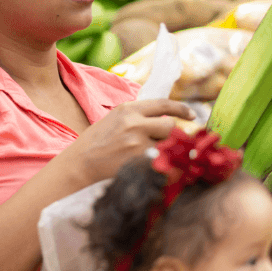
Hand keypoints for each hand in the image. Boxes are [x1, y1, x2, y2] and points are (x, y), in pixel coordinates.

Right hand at [73, 99, 195, 182]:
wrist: (79, 163)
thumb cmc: (94, 143)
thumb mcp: (113, 120)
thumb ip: (136, 117)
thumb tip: (163, 120)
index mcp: (128, 109)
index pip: (163, 104)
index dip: (181, 109)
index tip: (192, 115)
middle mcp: (134, 123)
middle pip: (170, 126)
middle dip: (170, 135)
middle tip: (162, 143)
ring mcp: (137, 142)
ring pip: (167, 144)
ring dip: (164, 150)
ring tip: (148, 155)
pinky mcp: (138, 160)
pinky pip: (162, 161)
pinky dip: (161, 165)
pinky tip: (150, 166)